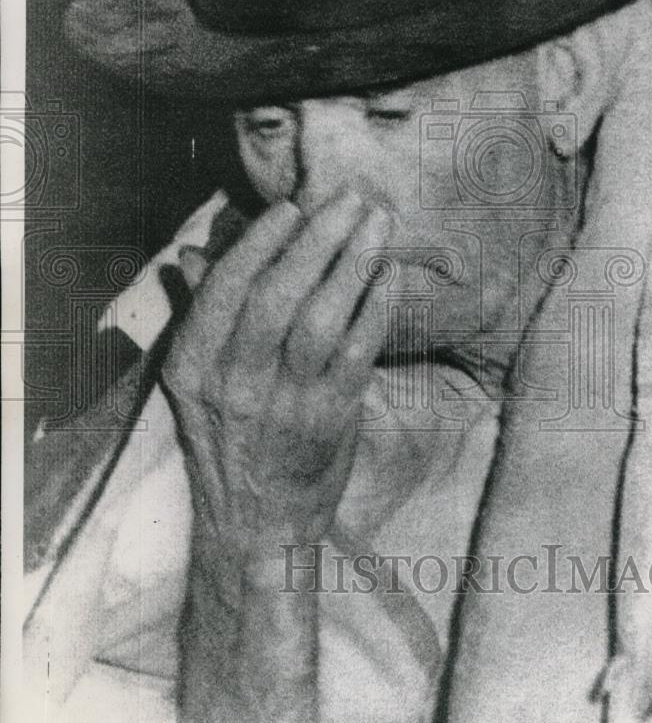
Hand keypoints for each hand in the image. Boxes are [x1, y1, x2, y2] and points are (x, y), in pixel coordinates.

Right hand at [161, 190, 390, 566]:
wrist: (257, 523)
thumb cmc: (228, 442)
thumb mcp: (195, 383)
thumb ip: (198, 315)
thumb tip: (191, 255)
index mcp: (193, 365)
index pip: (226, 290)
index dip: (261, 243)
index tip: (293, 208)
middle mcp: (234, 383)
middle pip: (278, 295)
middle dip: (318, 240)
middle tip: (350, 199)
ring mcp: (284, 403)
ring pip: (321, 320)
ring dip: (353, 264)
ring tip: (378, 224)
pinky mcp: (329, 420)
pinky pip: (357, 354)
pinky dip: (376, 309)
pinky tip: (390, 276)